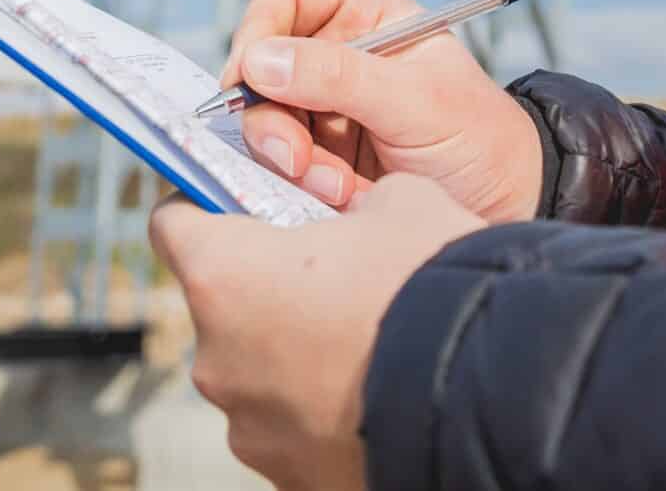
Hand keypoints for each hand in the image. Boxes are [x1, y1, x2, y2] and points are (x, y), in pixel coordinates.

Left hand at [152, 174, 483, 489]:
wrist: (492, 393)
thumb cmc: (433, 287)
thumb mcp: (400, 202)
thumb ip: (355, 204)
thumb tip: (362, 216)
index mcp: (222, 276)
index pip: (172, 225)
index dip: (206, 206)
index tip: (240, 206)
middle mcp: (217, 358)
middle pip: (221, 306)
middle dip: (270, 289)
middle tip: (336, 278)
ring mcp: (249, 428)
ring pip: (259, 372)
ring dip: (297, 356)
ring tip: (369, 344)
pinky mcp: (287, 478)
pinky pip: (294, 427)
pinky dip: (324, 409)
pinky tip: (379, 393)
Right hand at [223, 0, 543, 221]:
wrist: (508, 207)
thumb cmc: (480, 137)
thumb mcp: (416, 100)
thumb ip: (339, 77)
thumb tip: (260, 60)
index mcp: (366, 18)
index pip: (284, 0)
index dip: (259, 31)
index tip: (249, 77)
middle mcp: (337, 58)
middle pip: (262, 70)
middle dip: (271, 118)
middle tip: (293, 158)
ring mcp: (326, 112)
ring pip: (266, 124)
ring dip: (290, 160)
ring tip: (339, 187)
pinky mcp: (322, 160)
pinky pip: (282, 167)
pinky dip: (303, 185)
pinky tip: (345, 198)